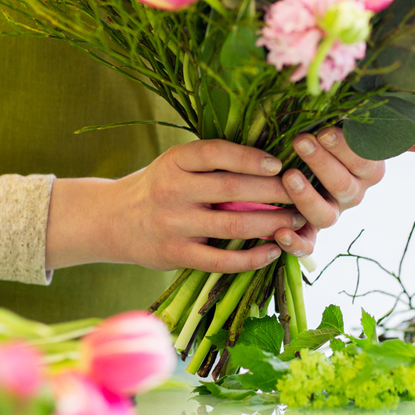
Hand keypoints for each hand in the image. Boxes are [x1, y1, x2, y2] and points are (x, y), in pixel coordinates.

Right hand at [46, 139, 305, 274]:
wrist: (113, 220)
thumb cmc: (159, 186)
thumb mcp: (176, 162)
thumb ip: (213, 161)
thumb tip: (272, 158)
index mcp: (175, 161)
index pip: (216, 153)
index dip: (250, 157)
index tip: (279, 162)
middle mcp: (172, 191)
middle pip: (231, 190)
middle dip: (273, 192)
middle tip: (301, 193)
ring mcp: (173, 225)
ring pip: (232, 226)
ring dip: (270, 225)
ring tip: (296, 222)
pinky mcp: (175, 255)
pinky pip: (220, 260)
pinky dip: (251, 258)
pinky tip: (273, 251)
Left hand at [273, 128, 414, 257]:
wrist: (298, 158)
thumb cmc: (332, 138)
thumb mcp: (364, 129)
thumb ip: (397, 133)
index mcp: (368, 171)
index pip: (365, 162)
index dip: (347, 148)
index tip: (327, 130)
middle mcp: (352, 196)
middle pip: (343, 185)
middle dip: (322, 163)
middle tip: (302, 140)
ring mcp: (331, 214)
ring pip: (325, 215)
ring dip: (306, 197)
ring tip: (288, 175)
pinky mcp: (309, 233)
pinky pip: (307, 244)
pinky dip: (295, 243)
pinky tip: (280, 233)